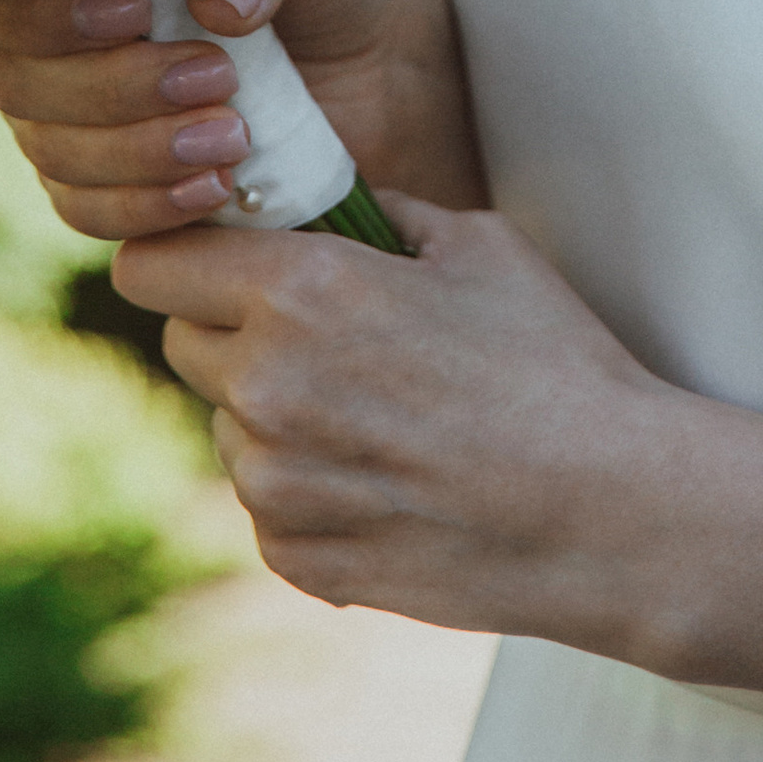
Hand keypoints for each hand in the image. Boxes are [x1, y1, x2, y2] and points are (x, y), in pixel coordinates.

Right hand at [0, 0, 489, 237]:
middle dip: (110, 87)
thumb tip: (209, 3)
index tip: (129, 12)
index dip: (28, 6)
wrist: (394, 80)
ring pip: (47, 152)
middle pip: (10, 78)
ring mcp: (79, 120)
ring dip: (133, 152)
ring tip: (235, 137)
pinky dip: (146, 207)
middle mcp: (58, 39)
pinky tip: (219, 188)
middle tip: (217, 80)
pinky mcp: (117, 189)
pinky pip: (87, 214)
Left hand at [120, 196, 689, 646]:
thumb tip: (327, 206)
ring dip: (273, 414)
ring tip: (377, 415)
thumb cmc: (554, 363)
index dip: (182, 252)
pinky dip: (308, 488)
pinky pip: (267, 504)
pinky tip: (392, 478)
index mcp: (302, 291)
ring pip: (226, 428)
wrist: (610, 510)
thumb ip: (380, 216)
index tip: (215, 256)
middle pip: (180, 342)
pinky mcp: (296, 556)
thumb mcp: (478, 245)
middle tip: (316, 333)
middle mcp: (266, 387)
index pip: (152, 262)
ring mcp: (274, 484)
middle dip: (231, 327)